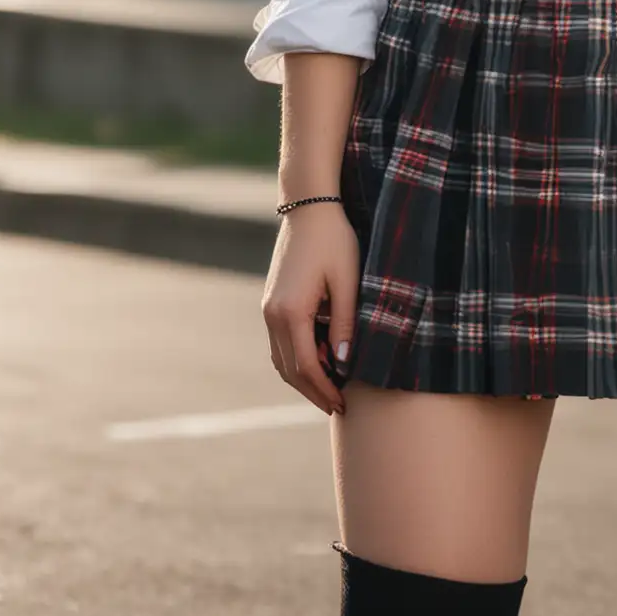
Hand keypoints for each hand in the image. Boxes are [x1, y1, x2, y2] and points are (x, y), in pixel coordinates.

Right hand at [261, 201, 359, 416]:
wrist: (309, 208)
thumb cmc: (334, 241)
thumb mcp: (347, 282)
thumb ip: (345, 324)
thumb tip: (341, 365)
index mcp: (291, 312)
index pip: (305, 366)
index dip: (324, 389)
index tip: (343, 404)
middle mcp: (272, 315)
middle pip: (289, 369)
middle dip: (313, 391)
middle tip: (337, 407)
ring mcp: (268, 309)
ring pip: (281, 359)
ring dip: (303, 378)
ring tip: (329, 390)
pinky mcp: (272, 302)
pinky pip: (280, 342)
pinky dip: (296, 359)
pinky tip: (318, 361)